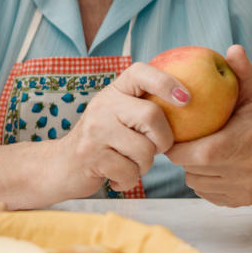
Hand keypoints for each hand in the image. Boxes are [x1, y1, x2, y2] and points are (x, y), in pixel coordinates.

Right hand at [57, 62, 186, 196]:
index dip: (166, 82)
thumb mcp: (120, 116)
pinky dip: (129, 180)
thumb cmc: (103, 141)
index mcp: (114, 91)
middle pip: (151, 116)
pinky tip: (116, 176)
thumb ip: (145, 108)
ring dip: (144, 166)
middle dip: (162, 140)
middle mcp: (103, 105)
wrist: (61, 164)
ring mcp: (94, 130)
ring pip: (144, 150)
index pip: (140, 72)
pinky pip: (130, 172)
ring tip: (129, 163)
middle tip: (154, 149)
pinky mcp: (90, 155)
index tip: (186, 99)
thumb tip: (190, 107)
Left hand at [167, 45, 251, 205]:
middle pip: (191, 168)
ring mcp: (243, 191)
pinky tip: (209, 167)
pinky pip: (205, 193)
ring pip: (195, 182)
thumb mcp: (250, 94)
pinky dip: (203, 180)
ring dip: (192, 169)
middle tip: (186, 140)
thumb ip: (241, 72)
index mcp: (243, 145)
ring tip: (200, 152)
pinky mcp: (239, 202)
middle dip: (182, 155)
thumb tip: (234, 48)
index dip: (177, 144)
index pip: (194, 153)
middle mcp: (245, 172)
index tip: (174, 132)